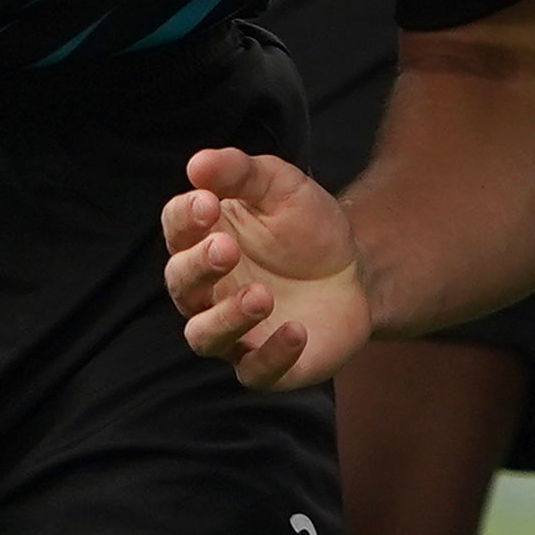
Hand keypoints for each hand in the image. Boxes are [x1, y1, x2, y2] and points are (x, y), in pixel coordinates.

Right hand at [164, 147, 375, 388]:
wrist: (359, 269)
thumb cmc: (307, 226)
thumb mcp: (281, 186)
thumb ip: (240, 172)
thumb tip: (196, 163)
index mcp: (203, 240)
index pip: (176, 229)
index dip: (185, 217)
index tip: (208, 202)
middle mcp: (207, 290)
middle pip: (181, 284)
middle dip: (198, 267)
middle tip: (227, 248)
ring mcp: (233, 330)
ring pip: (204, 336)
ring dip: (226, 317)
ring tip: (261, 295)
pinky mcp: (265, 363)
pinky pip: (255, 372)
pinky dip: (272, 355)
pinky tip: (296, 330)